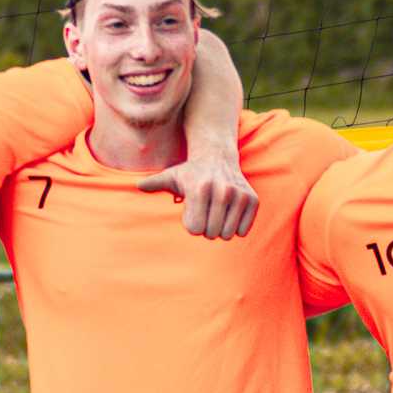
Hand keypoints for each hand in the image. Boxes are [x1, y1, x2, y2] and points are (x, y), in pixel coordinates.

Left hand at [136, 149, 259, 238]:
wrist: (217, 158)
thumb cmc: (190, 173)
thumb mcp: (171, 176)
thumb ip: (155, 183)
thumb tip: (139, 185)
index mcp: (200, 189)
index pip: (195, 229)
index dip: (192, 223)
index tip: (192, 210)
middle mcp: (223, 191)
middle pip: (211, 233)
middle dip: (206, 227)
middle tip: (205, 211)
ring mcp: (240, 195)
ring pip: (227, 234)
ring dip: (220, 228)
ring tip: (217, 211)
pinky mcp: (253, 200)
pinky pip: (242, 231)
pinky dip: (235, 227)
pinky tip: (229, 212)